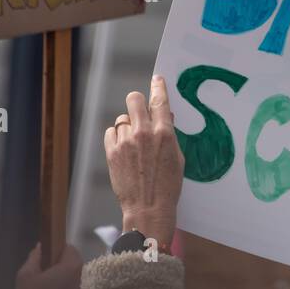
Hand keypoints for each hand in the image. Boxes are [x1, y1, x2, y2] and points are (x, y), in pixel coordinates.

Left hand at [104, 75, 183, 247]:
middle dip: (138, 101)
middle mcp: (143, 133)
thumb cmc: (168, 186)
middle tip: (140, 109)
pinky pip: (111, 133)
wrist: (148, 208)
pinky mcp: (111, 152)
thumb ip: (169, 135)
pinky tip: (124, 148)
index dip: (159, 86)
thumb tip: (165, 117)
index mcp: (164, 133)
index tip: (157, 80)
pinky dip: (117, 137)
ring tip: (134, 141)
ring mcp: (125, 142)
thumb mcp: (177, 158)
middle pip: (134, 99)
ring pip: (122, 118)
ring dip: (128, 125)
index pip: (160, 100)